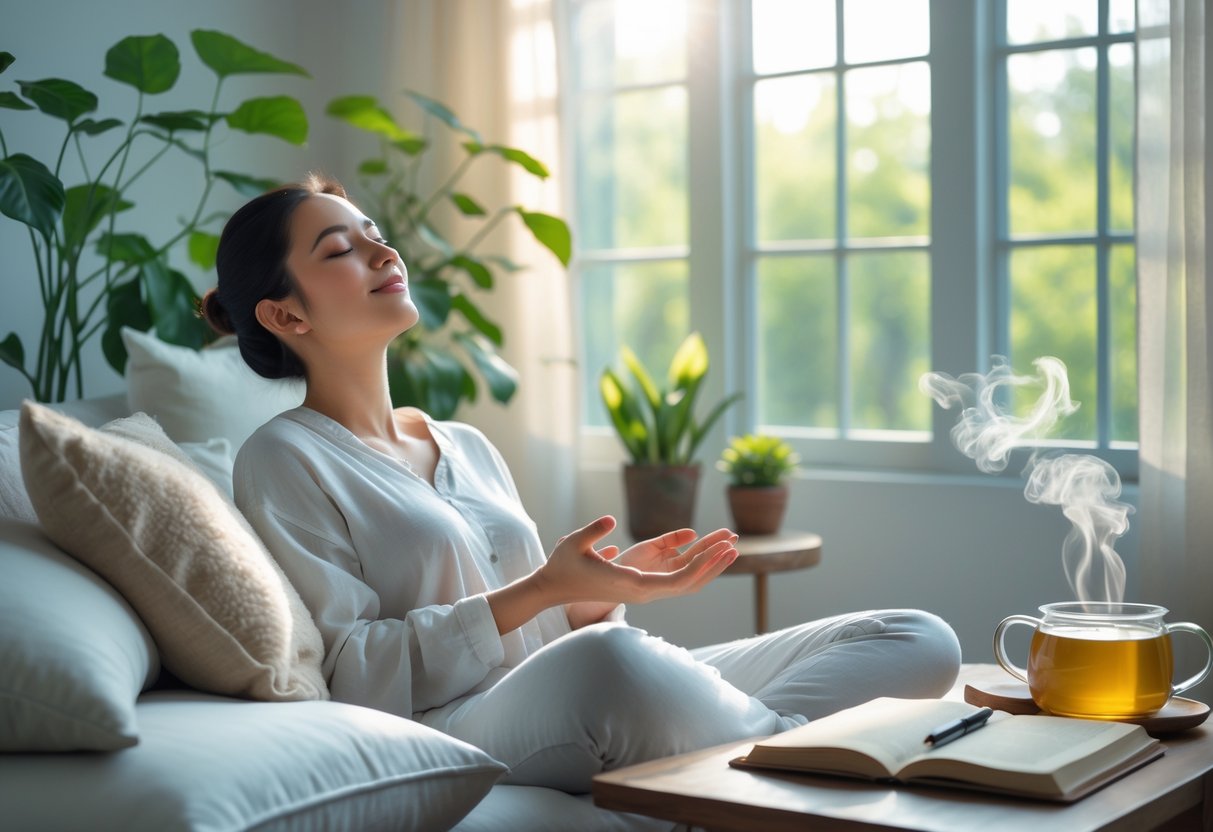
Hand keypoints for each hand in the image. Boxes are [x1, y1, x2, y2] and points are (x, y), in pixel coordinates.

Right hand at [551, 519, 738, 627]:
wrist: (556, 588)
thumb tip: (610, 520)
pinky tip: (708, 552)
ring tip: (729, 546)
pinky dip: (694, 566)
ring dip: (707, 565)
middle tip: (734, 543)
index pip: (676, 583)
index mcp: (632, 584)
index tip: (718, 552)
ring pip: (686, 582)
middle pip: (688, 583)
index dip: (699, 567)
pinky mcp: (643, 586)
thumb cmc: (564, 565)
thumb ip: (592, 532)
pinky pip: (676, 579)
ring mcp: (644, 591)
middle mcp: (643, 591)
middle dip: (712, 563)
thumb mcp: (573, 543)